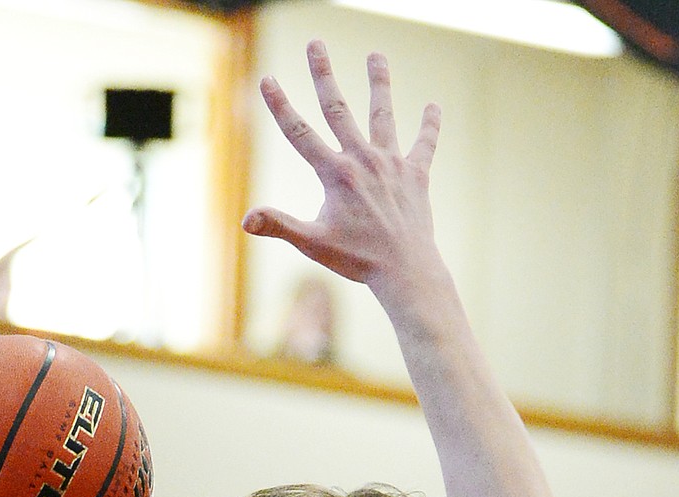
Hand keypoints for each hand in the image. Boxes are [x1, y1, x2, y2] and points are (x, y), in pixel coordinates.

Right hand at [242, 40, 440, 295]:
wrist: (405, 270)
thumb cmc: (357, 260)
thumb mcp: (313, 243)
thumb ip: (279, 225)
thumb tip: (245, 220)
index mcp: (335, 173)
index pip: (300, 133)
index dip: (281, 105)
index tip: (267, 78)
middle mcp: (362, 159)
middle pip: (338, 108)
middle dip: (323, 74)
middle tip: (315, 43)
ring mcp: (391, 164)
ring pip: (383, 114)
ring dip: (378, 83)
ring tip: (376, 56)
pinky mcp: (416, 176)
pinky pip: (424, 145)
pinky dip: (429, 126)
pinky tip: (433, 106)